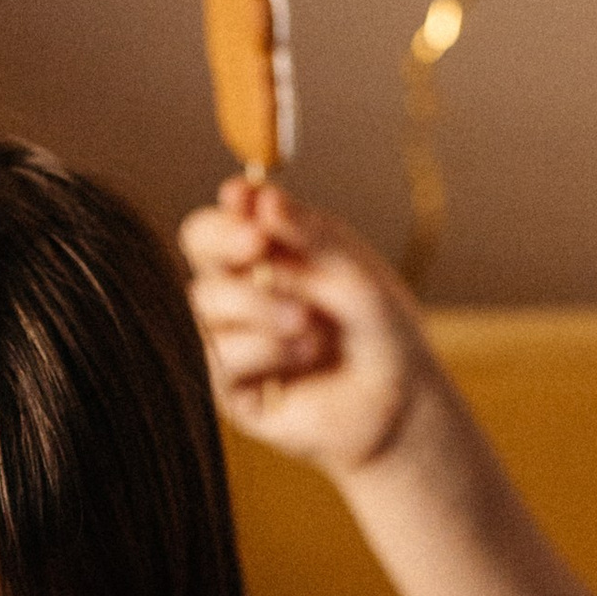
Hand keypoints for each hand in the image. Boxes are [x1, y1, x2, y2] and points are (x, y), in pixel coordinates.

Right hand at [180, 179, 440, 478]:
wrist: (400, 401)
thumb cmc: (379, 328)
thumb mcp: (352, 271)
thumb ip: (307, 232)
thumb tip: (257, 194)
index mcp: (263, 256)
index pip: (218, 223)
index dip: (224, 212)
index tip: (243, 203)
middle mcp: (238, 291)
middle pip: (196, 250)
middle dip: (225, 244)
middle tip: (258, 245)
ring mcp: (228, 339)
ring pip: (203, 304)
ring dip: (257, 305)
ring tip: (308, 321)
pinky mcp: (229, 389)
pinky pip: (218, 357)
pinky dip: (264, 348)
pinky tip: (306, 353)